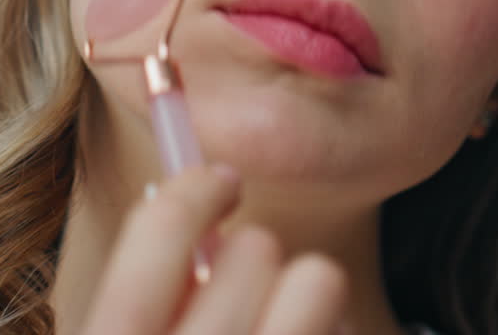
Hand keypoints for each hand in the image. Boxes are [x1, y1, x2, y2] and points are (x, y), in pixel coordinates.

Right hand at [78, 164, 348, 334]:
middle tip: (245, 278)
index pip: (160, 227)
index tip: (218, 177)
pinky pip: (351, 325)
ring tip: (285, 318)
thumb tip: (178, 191)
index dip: (193, 188)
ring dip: (307, 286)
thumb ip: (147, 289)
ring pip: (320, 278)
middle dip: (254, 249)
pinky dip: (337, 327)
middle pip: (254, 247)